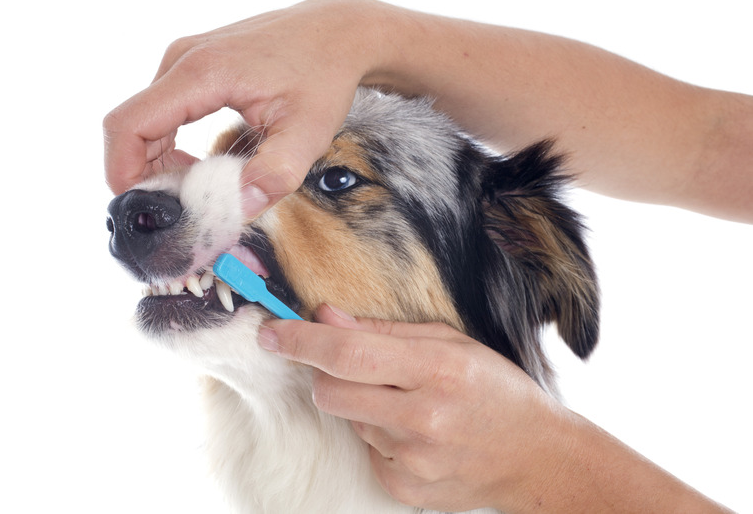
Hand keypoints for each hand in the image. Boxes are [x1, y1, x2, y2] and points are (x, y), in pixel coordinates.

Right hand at [103, 0, 381, 215]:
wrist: (337, 33)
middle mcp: (183, 60)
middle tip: (182, 208)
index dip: (123, 171)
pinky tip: (201, 165)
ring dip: (159, 162)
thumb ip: (274, 174)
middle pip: (132, 127)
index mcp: (202, 73)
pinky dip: (171, 144)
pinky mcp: (193, 66)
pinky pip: (162, 111)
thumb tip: (238, 210)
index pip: (130, 124)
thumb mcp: (308, 133)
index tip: (144, 207)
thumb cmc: (324, 74)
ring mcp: (185, 59)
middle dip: (146, 174)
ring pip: (145, 121)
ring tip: (199, 189)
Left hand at [259, 304, 565, 512]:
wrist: (534, 455)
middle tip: (355, 366)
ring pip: (348, 420)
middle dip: (327, 373)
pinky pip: (365, 451)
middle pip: (331, 391)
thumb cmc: (493, 387)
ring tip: (409, 404)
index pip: (348, 354)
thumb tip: (324, 316)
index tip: (271, 331)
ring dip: (363, 405)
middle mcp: (423, 418)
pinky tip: (415, 433)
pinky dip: (378, 436)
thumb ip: (383, 331)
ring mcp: (413, 461)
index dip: (302, 341)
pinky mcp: (405, 489)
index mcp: (437, 370)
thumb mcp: (450, 342)